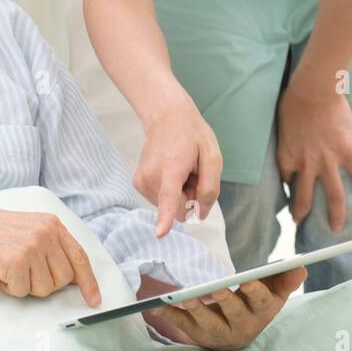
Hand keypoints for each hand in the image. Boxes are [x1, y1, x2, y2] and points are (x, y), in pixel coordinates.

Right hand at [0, 206, 101, 306]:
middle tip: (25, 272)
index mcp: (53, 225)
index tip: (94, 299)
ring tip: (10, 269)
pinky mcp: (17, 262)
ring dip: (26, 286)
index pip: (79, 257)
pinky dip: (10, 288)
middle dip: (45, 284)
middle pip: (63, 279)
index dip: (88, 282)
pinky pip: (23, 292)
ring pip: (45, 289)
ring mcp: (32, 247)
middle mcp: (46, 233)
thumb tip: (72, 277)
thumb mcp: (31, 229)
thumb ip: (52, 247)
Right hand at [134, 98, 222, 237]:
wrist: (166, 116)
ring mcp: (141, 180)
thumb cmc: (192, 135)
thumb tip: (201, 213)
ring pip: (170, 205)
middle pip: (179, 208)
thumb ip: (210, 188)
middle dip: (190, 196)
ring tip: (181, 168)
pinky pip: (161, 200)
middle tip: (192, 172)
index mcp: (171, 168)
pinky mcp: (138, 183)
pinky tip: (172, 170)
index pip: (169, 197)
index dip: (166, 217)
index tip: (160, 234)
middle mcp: (151, 176)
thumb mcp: (212, 157)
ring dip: (180, 191)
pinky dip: (170, 189)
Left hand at [144, 267, 306, 350]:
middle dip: (225, 301)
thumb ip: (286, 279)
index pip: (262, 302)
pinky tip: (155, 306)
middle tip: (216, 288)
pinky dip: (168, 316)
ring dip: (197, 309)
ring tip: (187, 296)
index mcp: (261, 312)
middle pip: (234, 313)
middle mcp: (241, 326)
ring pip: (207, 323)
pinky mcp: (197, 334)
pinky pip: (181, 326)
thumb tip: (301, 266)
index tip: (248, 281)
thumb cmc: (256, 304)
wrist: (236, 333)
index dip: (256, 292)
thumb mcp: (274, 293)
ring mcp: (217, 332)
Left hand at [276, 80, 351, 229]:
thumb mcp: (283, 125)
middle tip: (302, 224)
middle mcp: (306, 163)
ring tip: (337, 228)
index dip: (289, 191)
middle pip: (304, 198)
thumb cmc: (294, 100)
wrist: (314, 88)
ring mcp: (327, 158)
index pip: (286, 182)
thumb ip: (289, 142)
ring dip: (335, 214)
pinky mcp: (346, 149)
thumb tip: (294, 148)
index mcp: (287, 157)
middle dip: (302, 215)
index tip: (291, 198)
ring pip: (332, 195)